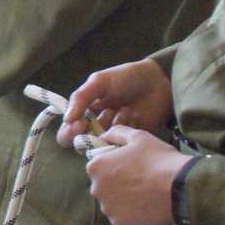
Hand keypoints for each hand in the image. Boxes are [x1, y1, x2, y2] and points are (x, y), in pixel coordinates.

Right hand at [58, 59, 172, 148]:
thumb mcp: (100, 82)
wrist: (159, 81)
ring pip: (102, 146)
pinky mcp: (131, 141)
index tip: (79, 125)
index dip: (70, 132)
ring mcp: (114, 135)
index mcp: (86, 111)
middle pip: (83, 143)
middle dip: (87, 138)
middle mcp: (97, 125)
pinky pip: (121, 147)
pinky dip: (124, 134)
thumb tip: (66, 120)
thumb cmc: (126, 78)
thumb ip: (81, 98)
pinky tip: (132, 117)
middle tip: (98, 127)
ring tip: (122, 112)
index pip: (69, 130)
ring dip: (109, 131)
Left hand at [83, 127, 187, 224]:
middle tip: (140, 181)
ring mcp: (109, 210)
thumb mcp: (138, 136)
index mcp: (96, 167)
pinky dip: (133, 216)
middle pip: (104, 187)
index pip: (98, 166)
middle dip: (117, 184)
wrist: (180, 187)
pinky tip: (148, 208)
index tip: (130, 166)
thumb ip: (116, 133)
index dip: (114, 165)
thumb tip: (104, 136)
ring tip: (146, 195)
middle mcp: (97, 190)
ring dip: (125, 201)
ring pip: (114, 204)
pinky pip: (124, 219)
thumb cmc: (158, 159)